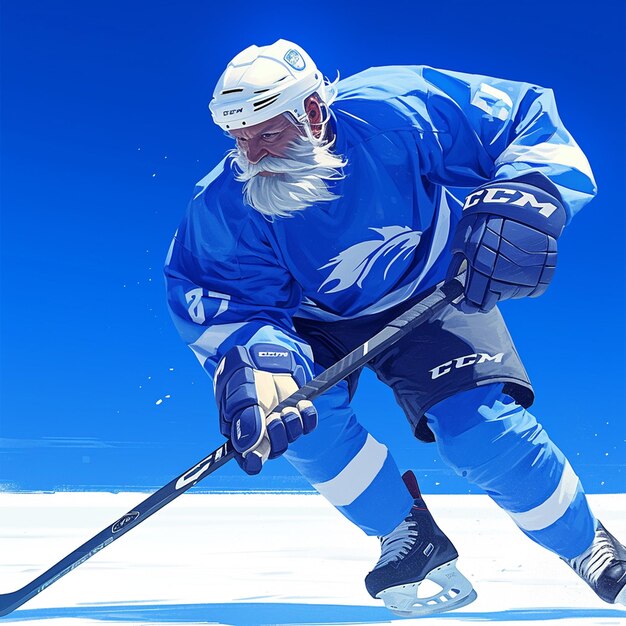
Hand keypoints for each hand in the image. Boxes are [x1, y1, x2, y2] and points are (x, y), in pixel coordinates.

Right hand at [214, 343, 317, 474]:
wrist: (263, 352)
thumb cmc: (244, 372)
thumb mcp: (240, 391)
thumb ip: (244, 418)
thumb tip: (248, 446)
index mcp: (242, 431)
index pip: (248, 458)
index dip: (252, 461)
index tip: (256, 458)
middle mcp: (263, 431)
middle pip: (273, 450)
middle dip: (276, 436)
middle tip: (274, 418)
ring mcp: (281, 422)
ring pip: (291, 437)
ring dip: (291, 424)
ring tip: (286, 408)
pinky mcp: (297, 412)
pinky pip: (308, 424)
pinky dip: (307, 416)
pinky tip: (302, 404)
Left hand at [449, 177, 566, 312]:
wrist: (523, 201)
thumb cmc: (487, 217)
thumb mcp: (463, 237)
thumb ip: (457, 264)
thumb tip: (453, 285)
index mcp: (481, 267)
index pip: (473, 301)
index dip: (466, 305)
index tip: (463, 304)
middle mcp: (503, 274)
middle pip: (490, 302)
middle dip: (481, 299)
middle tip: (479, 288)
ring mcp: (524, 274)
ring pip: (508, 295)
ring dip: (501, 288)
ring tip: (500, 266)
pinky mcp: (542, 271)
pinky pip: (528, 288)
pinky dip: (520, 282)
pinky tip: (515, 265)